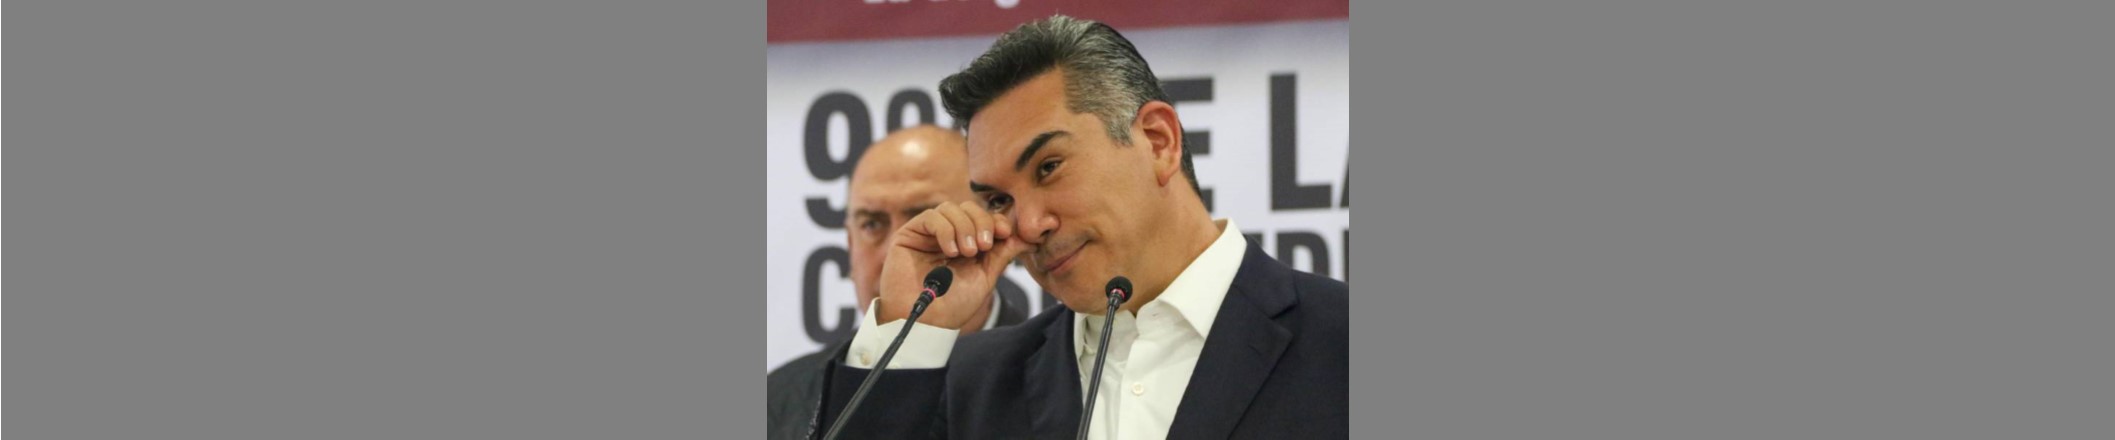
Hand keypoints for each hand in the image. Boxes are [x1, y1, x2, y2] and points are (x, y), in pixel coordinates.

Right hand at [874, 201, 1030, 328]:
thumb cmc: (953, 304)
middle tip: (984, 246)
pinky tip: (950, 252)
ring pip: (951, 208)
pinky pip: (931, 217)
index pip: (983, 217)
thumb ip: (1003, 253)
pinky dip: (946, 230)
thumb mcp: (985, 276)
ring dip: (965, 227)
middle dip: (982, 222)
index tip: (1006, 233)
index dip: (996, 220)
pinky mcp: (910, 234)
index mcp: (967, 242)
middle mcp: (947, 234)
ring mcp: (928, 233)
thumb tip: (1028, 237)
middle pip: (969, 207)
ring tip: (967, 252)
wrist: (927, 323)